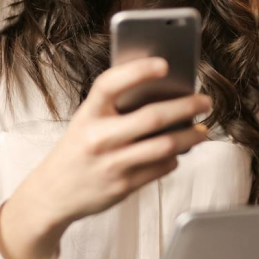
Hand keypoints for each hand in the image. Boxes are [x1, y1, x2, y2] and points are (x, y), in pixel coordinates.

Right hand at [15, 57, 212, 230]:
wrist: (53, 193)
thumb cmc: (76, 150)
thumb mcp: (85, 121)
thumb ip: (113, 108)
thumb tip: (160, 93)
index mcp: (87, 114)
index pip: (111, 84)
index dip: (138, 71)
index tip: (164, 64)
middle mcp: (98, 138)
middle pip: (151, 118)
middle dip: (186, 107)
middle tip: (204, 101)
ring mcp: (111, 164)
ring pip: (164, 146)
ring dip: (189, 136)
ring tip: (202, 130)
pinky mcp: (123, 186)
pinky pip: (160, 168)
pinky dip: (174, 158)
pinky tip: (177, 152)